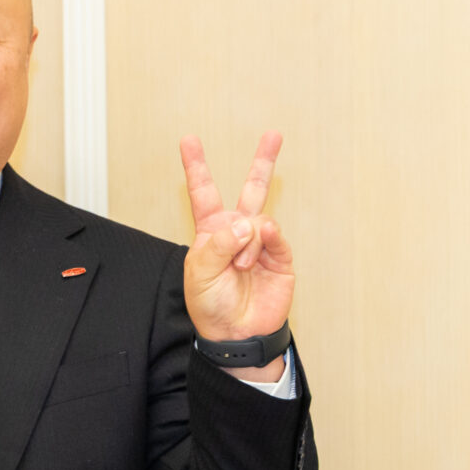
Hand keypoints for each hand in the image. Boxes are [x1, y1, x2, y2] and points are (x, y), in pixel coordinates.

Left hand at [180, 133, 295, 354]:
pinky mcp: (280, 256)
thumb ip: (218, 244)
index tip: (189, 139)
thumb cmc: (211, 305)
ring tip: (241, 267)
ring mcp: (260, 242)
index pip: (203, 192)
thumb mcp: (200, 273)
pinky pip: (275, 235)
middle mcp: (236, 232)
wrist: (237, 334)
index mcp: (210, 232)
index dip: (197, 166)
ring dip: (247, 243)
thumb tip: (248, 222)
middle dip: (263, 162)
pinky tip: (259, 252)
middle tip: (273, 135)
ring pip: (258, 217)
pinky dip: (266, 242)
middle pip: (251, 189)